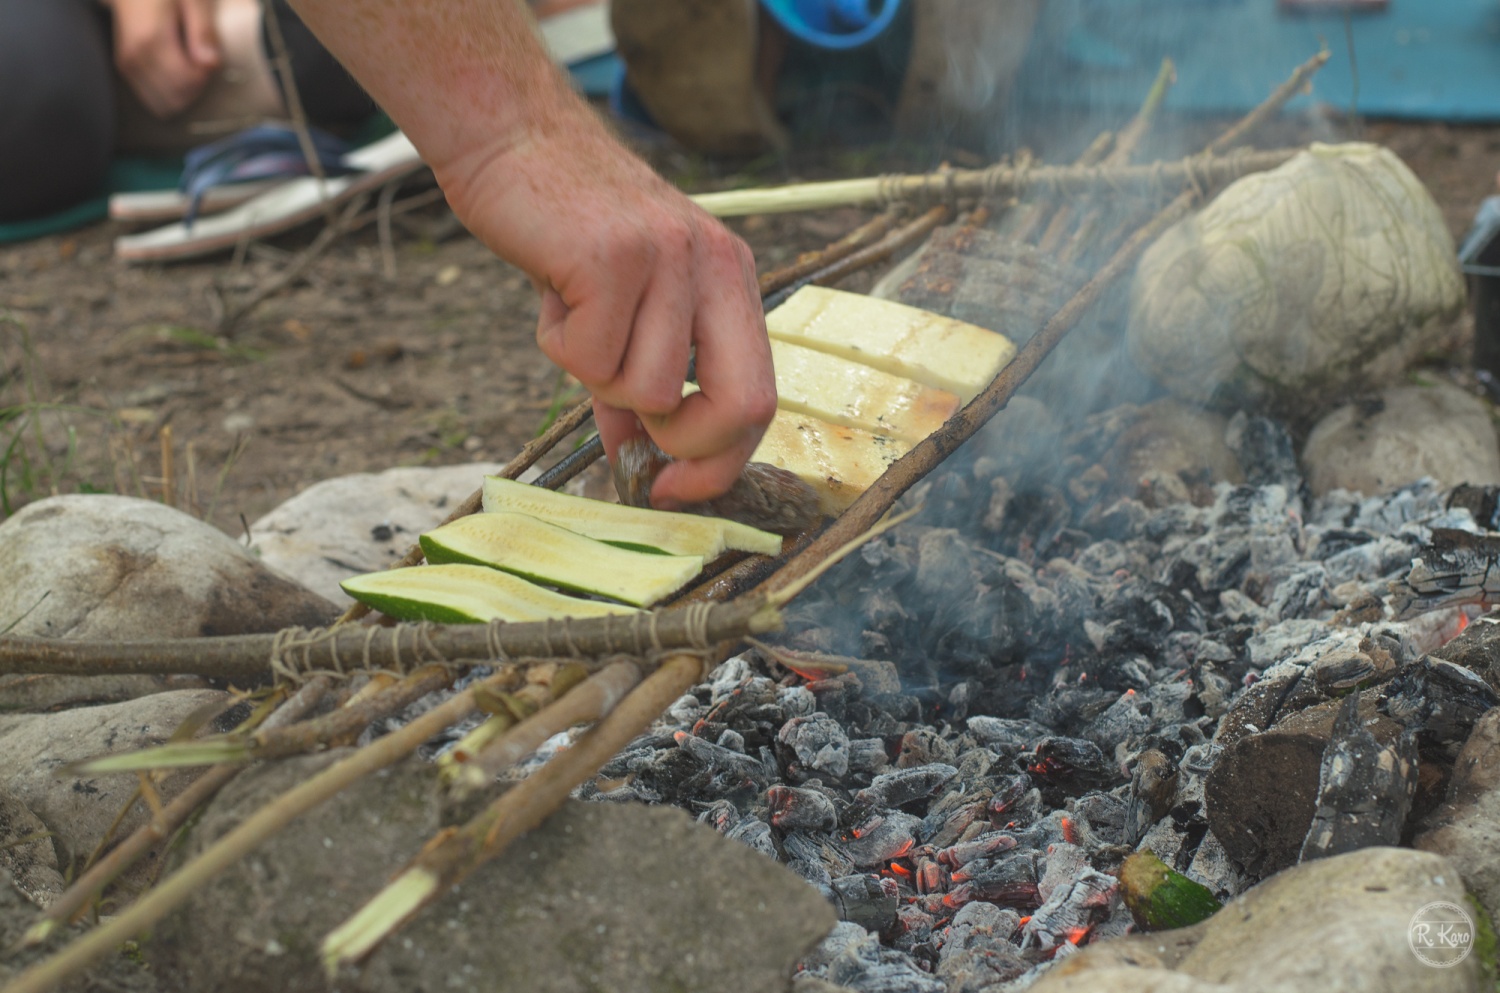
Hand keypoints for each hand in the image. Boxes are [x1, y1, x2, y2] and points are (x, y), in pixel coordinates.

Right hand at [109, 0, 221, 117]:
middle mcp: (135, 57)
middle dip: (195, 88)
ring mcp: (127, 65)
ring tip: (187, 66)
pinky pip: (152, 100)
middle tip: (199, 62)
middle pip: (176, 98)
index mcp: (152, 40)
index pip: (187, 82)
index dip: (205, 76)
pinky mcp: (124, 70)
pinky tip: (173, 72)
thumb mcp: (193, 1)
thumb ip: (203, 31)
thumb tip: (210, 64)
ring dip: (182, 94)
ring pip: (163, 105)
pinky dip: (168, 93)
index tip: (208, 57)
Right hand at [440, 115, 775, 506]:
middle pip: (743, 405)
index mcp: (734, 280)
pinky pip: (591, 361)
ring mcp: (672, 259)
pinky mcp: (616, 258)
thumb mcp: (623, 307)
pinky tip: (552, 295)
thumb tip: (640, 465)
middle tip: (637, 446)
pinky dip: (559, 347)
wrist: (512, 139)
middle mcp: (718, 266)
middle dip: (687, 450)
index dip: (720, 463)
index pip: (761, 397)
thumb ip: (639, 381)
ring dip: (598, 380)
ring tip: (575, 320)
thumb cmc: (567, 230)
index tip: (672, 490)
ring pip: (651, 391)